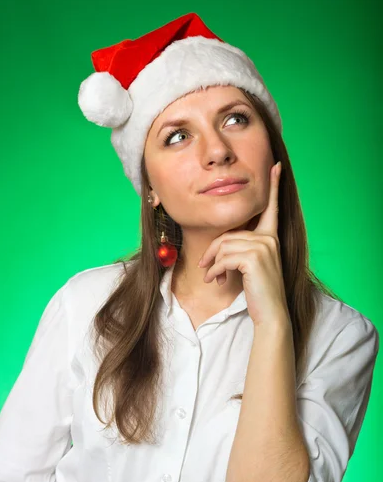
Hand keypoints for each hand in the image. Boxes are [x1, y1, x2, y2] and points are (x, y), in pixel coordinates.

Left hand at [197, 162, 288, 327]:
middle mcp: (269, 238)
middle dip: (212, 251)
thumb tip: (217, 251)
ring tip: (212, 277)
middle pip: (229, 234)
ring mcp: (264, 246)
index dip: (274, 187)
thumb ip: (239, 251)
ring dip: (212, 264)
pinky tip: (215, 281)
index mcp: (270, 237)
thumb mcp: (249, 267)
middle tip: (205, 268)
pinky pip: (224, 257)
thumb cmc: (259, 292)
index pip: (272, 208)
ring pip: (224, 246)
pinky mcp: (255, 257)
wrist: (271, 314)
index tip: (276, 167)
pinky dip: (215, 270)